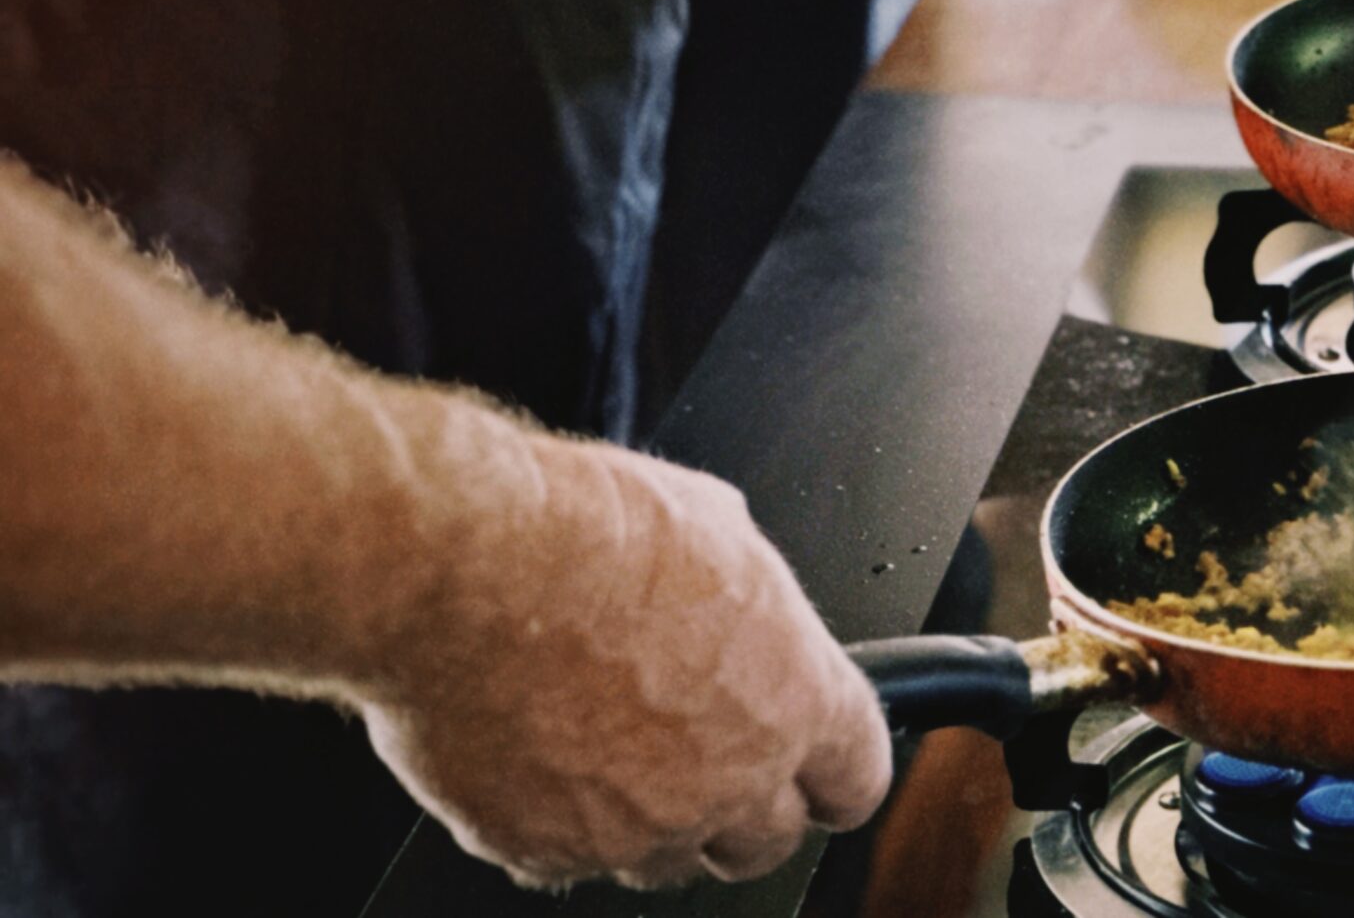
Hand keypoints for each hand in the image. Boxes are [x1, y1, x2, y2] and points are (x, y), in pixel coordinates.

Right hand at [360, 437, 890, 888]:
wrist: (464, 569)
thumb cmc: (585, 534)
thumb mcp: (719, 527)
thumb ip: (752, 604)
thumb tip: (745, 611)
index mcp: (794, 700)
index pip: (856, 779)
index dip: (835, 772)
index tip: (820, 766)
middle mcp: (728, 779)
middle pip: (767, 841)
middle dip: (747, 806)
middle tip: (706, 749)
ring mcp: (636, 827)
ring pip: (667, 858)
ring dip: (653, 816)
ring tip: (608, 736)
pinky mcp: (544, 850)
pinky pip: (567, 858)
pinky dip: (559, 819)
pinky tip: (538, 748)